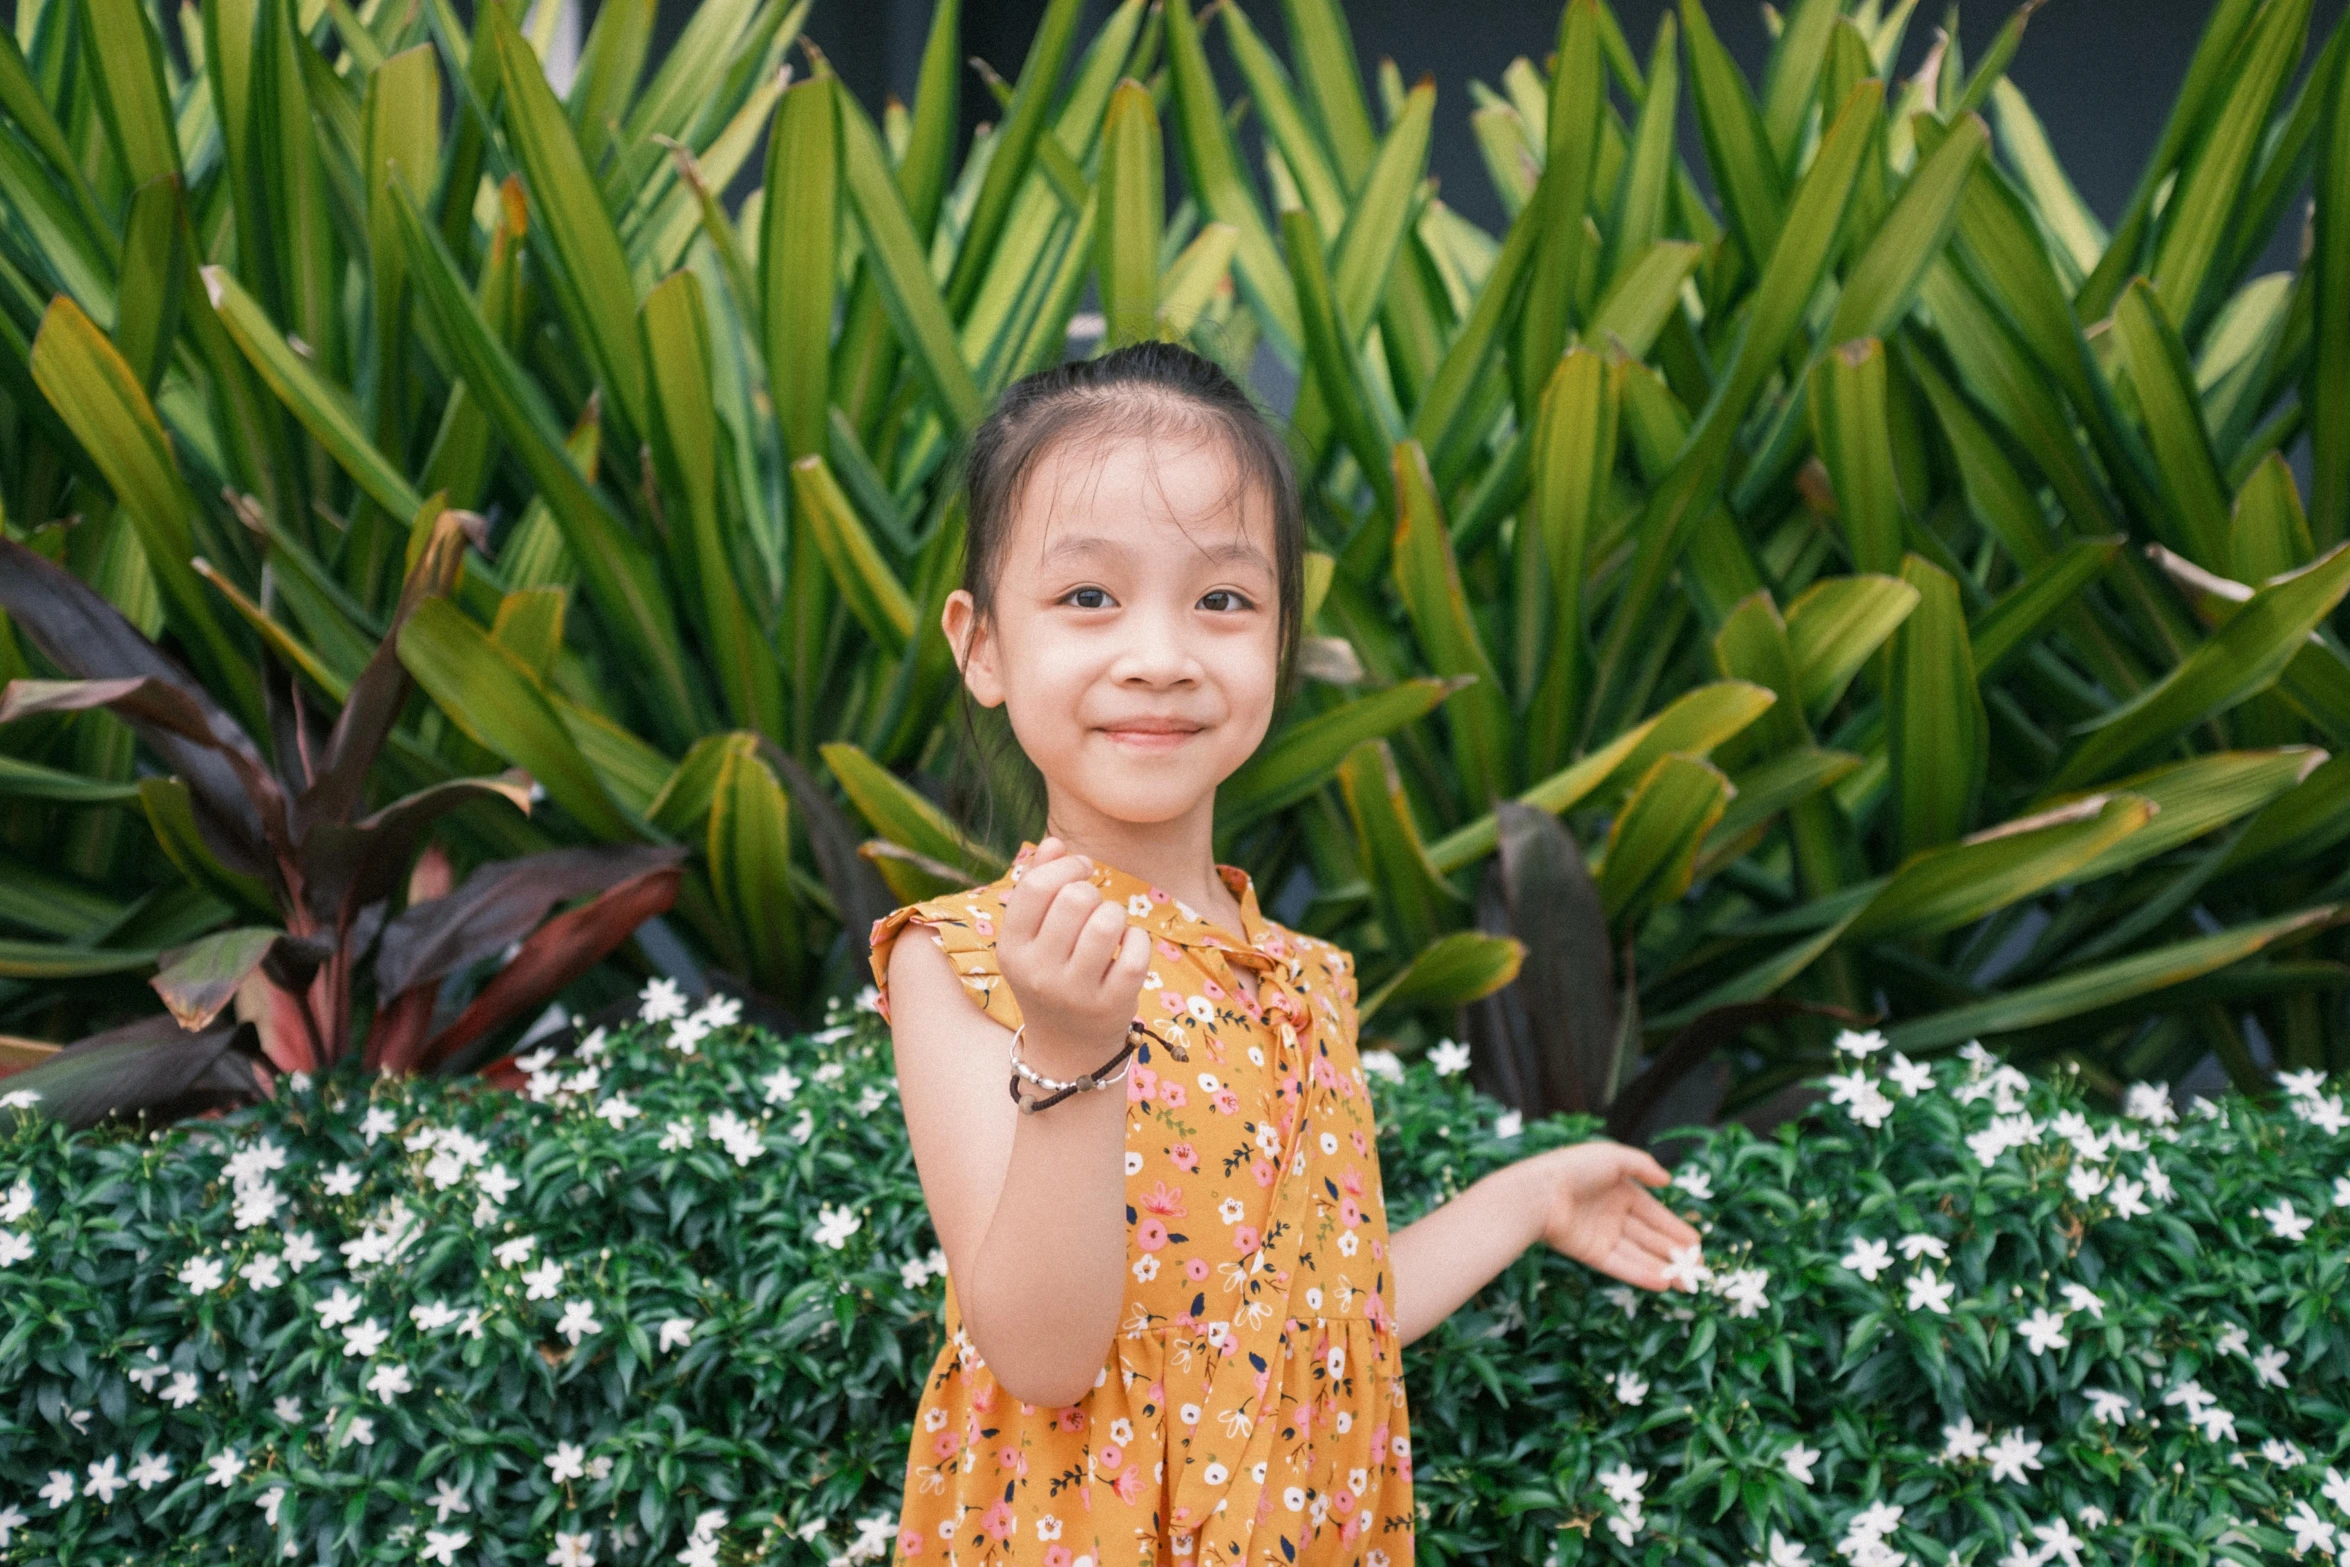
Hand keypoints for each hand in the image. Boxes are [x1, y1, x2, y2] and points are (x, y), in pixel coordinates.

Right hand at [996, 837, 1152, 1069]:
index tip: (1081, 869)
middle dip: (1092, 892)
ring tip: (1110, 929)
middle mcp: (1039, 971)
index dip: (1065, 866)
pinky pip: (1137, 949)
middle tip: (1094, 907)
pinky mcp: (1112, 1004)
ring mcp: (1075, 992)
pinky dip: (1138, 940)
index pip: (1035, 887)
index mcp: (1012, 948)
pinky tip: (1127, 949)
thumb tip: (1055, 842)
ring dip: (1116, 915)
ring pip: (1109, 920)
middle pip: (1075, 898)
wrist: (1067, 1049)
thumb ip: (1036, 885)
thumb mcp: (1031, 938)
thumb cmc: (1050, 975)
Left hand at [1526, 1140, 1704, 1292]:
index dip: (1675, 1228)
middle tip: (1699, 1269)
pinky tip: (1663, 1284)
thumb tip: (1668, 1180)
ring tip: (1688, 1283)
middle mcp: (1613, 1214)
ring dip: (1663, 1269)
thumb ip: (1642, 1166)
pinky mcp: (1590, 1253)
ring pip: (1639, 1255)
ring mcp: (1602, 1235)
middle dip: (1675, 1253)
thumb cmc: (1575, 1168)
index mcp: (1620, 1190)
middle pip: (1650, 1237)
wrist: (1538, 1192)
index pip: (1654, 1213)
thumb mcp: (1613, 1157)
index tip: (1696, 1243)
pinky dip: (1641, 1275)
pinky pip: (1621, 1266)